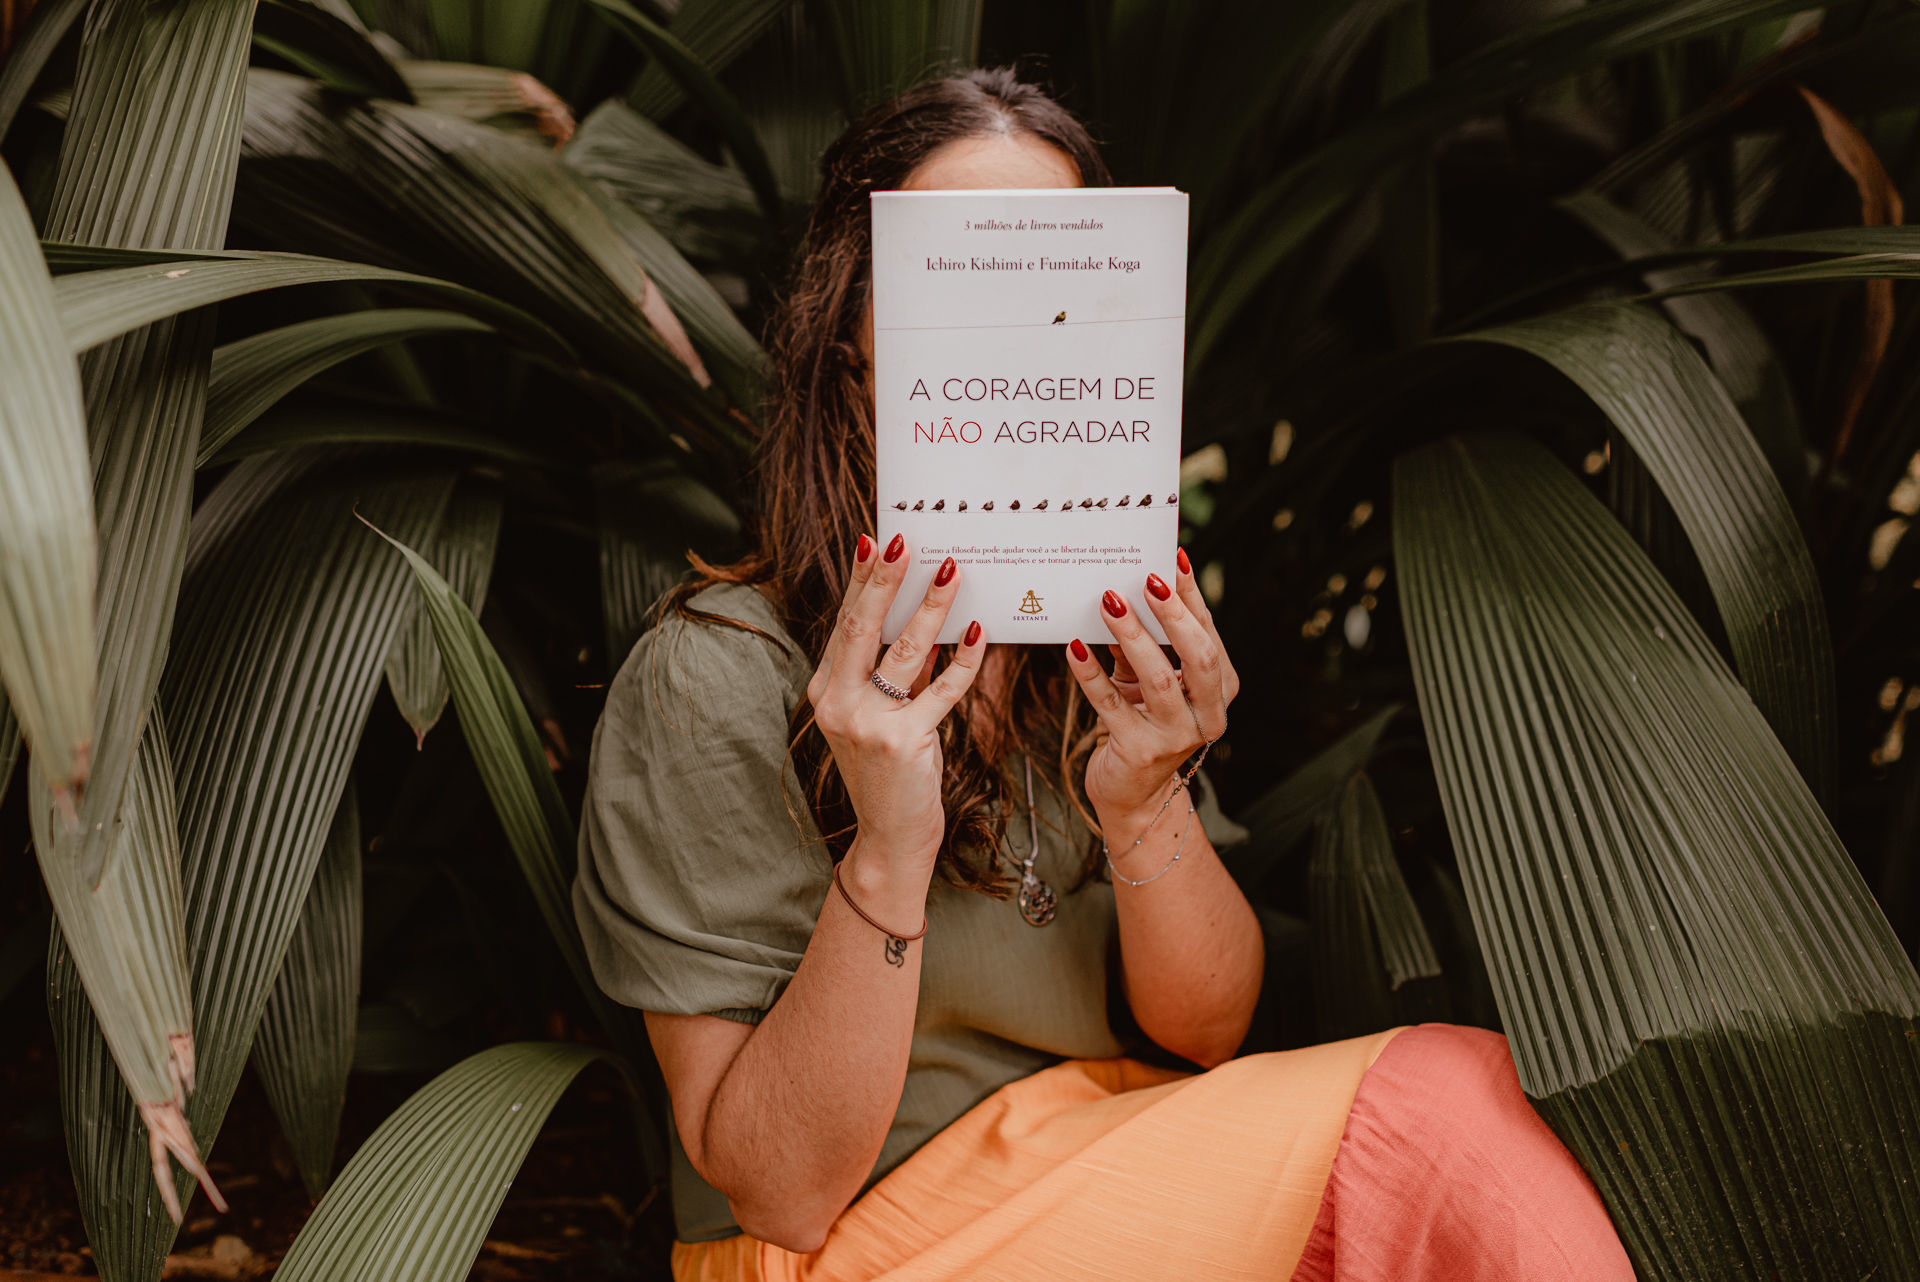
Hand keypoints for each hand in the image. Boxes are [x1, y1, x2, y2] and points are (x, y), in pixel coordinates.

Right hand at [807, 534, 985, 870]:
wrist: (888, 839)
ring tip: (952, 570)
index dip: (862, 580)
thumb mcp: (875, 719)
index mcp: (824, 690)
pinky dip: (964, 661)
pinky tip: (979, 633)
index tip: (876, 541)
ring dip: (931, 607)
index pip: (846, 623)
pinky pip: (941, 690)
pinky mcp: (903, 742)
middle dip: (886, 579)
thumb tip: (918, 623)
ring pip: (904, 651)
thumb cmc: (889, 775)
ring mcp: (867, 724)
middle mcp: (837, 703)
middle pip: (863, 626)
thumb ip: (886, 676)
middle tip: (906, 541)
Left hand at [1065, 549, 1238, 820]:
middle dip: (1172, 615)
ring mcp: (1175, 737)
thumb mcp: (1150, 681)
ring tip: (1108, 601)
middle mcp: (1208, 715)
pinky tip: (1075, 647)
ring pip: (1158, 679)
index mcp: (1220, 689)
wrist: (1132, 792)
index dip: (1191, 596)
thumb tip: (1124, 588)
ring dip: (1132, 636)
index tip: (1173, 559)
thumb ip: (1147, 643)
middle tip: (1147, 579)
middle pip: (1197, 657)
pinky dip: (1091, 673)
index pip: (1208, 634)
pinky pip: (1110, 704)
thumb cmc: (1143, 721)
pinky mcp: (1139, 751)